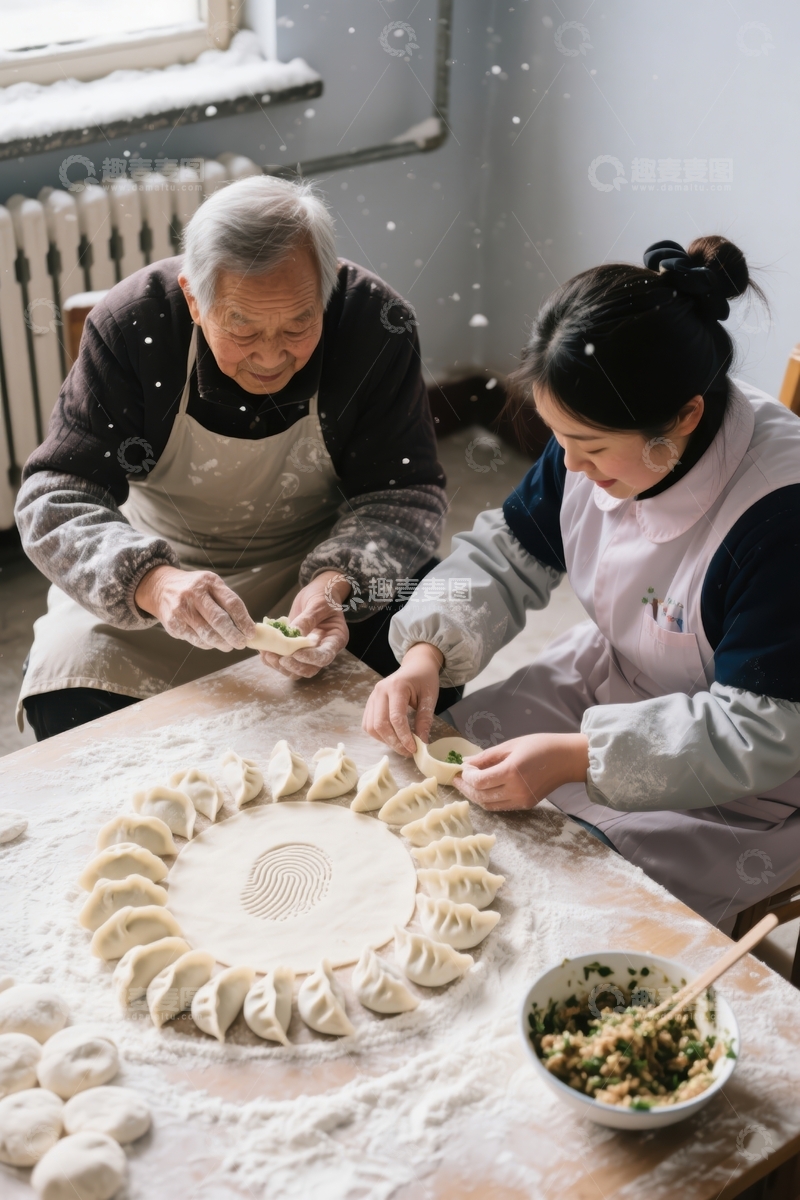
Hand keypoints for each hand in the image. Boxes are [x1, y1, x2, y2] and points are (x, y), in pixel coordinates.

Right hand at [134, 565, 255, 650]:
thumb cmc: (195, 589)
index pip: (232, 603)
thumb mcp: (211, 585)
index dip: (244, 621)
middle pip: (219, 620)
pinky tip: (213, 643)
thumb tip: (247, 627)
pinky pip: (195, 639)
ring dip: (222, 643)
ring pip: (207, 633)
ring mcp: (181, 609)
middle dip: (234, 636)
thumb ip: (227, 601)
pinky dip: (207, 644)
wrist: (161, 587)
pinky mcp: (173, 624)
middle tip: (241, 643)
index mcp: (209, 581)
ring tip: (229, 646)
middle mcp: (194, 594)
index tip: (251, 633)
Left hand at [258, 570, 349, 678]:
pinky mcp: (294, 649)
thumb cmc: (324, 595)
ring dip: (281, 666)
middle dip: (293, 666)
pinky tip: (264, 651)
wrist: (318, 592)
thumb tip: (294, 633)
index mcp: (335, 640)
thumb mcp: (318, 604)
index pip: (324, 656)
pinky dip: (273, 660)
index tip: (295, 654)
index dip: (310, 658)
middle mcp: (323, 649)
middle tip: (278, 658)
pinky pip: (284, 661)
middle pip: (309, 669)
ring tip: (267, 654)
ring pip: (295, 670)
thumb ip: (307, 619)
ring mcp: (308, 651)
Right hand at [362, 642, 443, 755]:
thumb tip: (422, 743)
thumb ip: (425, 719)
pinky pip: (368, 724)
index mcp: (396, 686)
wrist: (415, 665)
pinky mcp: (370, 703)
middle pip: (380, 724)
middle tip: (408, 752)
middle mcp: (380, 691)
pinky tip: (392, 738)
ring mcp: (372, 696)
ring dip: (385, 740)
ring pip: (371, 726)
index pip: (396, 718)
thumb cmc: (424, 679)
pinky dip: (378, 735)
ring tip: (401, 746)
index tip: (414, 749)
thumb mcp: (430, 697)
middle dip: (394, 742)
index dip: (404, 737)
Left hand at [453, 732, 589, 810]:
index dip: (466, 776)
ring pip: (489, 804)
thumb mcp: (510, 745)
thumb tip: (466, 763)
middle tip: (458, 778)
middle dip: (466, 788)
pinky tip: (484, 790)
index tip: (462, 768)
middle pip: (481, 795)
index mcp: (511, 772)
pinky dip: (488, 800)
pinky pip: (500, 806)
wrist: (567, 759)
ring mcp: (521, 800)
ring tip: (468, 784)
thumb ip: (486, 757)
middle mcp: (515, 790)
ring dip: (475, 795)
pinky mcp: (526, 805)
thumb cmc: (540, 746)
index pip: (479, 781)